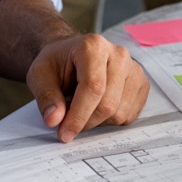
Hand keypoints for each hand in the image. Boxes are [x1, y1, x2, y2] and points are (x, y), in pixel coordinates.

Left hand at [27, 34, 149, 142]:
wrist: (72, 55)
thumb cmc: (57, 64)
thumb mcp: (39, 76)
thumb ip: (46, 97)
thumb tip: (54, 120)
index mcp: (93, 47)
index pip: (93, 87)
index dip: (78, 116)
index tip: (64, 134)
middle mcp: (119, 55)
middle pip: (108, 104)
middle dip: (86, 122)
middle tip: (68, 124)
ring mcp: (134, 69)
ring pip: (120, 113)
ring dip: (97, 122)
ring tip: (82, 109)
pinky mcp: (141, 84)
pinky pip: (129, 115)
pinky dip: (110, 120)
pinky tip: (97, 108)